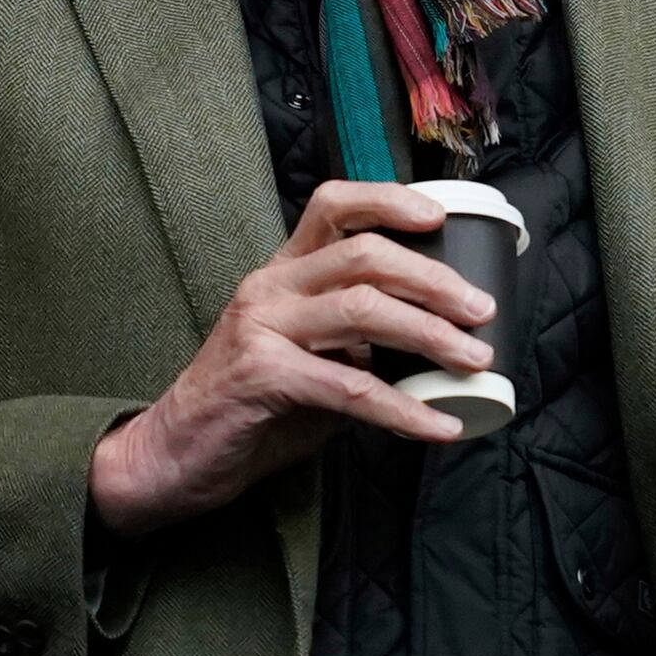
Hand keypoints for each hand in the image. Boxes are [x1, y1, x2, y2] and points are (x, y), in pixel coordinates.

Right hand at [88, 181, 491, 538]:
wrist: (174, 454)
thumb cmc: (248, 407)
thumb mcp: (306, 359)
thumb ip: (356, 344)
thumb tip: (433, 347)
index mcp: (281, 273)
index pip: (333, 206)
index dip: (389, 201)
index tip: (440, 218)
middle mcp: (269, 287)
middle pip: (363, 254)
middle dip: (434, 279)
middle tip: (481, 310)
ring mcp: (261, 327)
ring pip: (362, 309)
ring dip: (430, 334)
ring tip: (475, 360)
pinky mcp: (261, 376)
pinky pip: (349, 387)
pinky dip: (404, 410)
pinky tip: (438, 425)